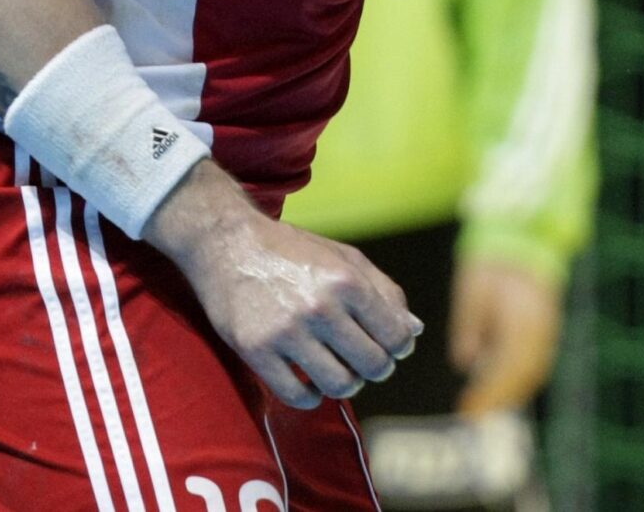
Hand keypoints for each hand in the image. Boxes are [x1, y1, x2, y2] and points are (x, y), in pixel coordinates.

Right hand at [146, 162, 421, 408]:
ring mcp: (286, 331)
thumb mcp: (346, 258)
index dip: (399, 347)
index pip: (395, 336)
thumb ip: (384, 292)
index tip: (391, 347)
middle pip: (371, 364)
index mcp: (347, 281)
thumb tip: (414, 331)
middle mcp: (320, 307)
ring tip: (341, 373)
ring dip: (347, 385)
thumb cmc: (294, 252)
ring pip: (338, 384)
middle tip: (366, 363)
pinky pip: (295, 394)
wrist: (229, 244)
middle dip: (377, 368)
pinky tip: (311, 387)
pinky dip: (310, 398)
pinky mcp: (255, 350)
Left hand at [451, 259, 562, 415]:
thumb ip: (469, 327)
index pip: (505, 369)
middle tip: (472, 414)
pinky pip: (539, 362)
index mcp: (521, 323)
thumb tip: (465, 361)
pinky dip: (523, 380)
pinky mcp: (549, 329)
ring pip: (533, 372)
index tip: (467, 408)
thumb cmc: (493, 266)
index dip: (487, 392)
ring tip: (486, 406)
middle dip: (498, 399)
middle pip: (521, 377)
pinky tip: (506, 387)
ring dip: (512, 393)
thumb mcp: (473, 292)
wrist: (523, 241)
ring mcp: (548, 331)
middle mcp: (539, 332)